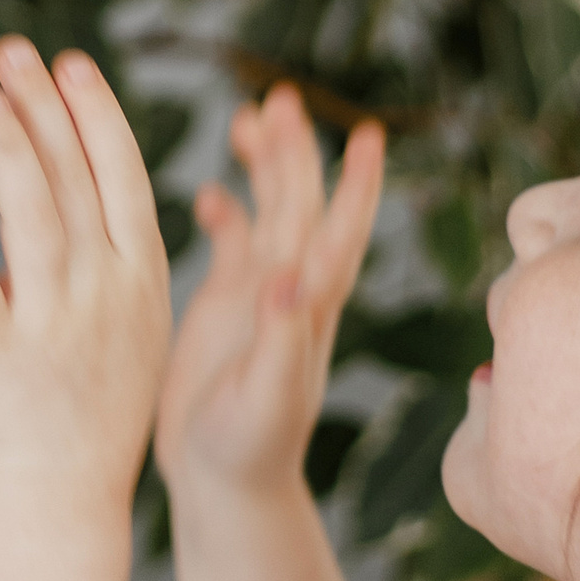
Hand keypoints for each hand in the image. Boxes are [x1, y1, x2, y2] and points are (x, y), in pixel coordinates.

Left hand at [0, 40, 171, 506]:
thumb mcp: (129, 321)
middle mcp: (103, 293)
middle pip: (75, 183)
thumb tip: (66, 157)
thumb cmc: (91, 399)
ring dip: (8, 152)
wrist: (61, 491)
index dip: (97, 115)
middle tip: (13, 49)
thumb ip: (106, 245)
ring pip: (32, 221)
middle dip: (46, 109)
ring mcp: (52, 324)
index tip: (73, 60)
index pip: (124, 178)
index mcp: (142, 278)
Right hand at [154, 90, 383, 503]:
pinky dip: (225, 213)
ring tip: (250, 117)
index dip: (355, 186)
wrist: (223, 483)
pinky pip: (233, 245)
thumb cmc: (247, 451)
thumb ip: (281, 336)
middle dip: (296, 151)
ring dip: (265, 167)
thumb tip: (291, 274)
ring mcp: (260, 296)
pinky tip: (208, 191)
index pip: (339, 233)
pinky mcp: (228, 308)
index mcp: (307, 308)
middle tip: (282, 97)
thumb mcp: (265, 395)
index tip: (371, 136)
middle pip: (301, 205)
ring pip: (269, 214)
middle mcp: (291, 292)